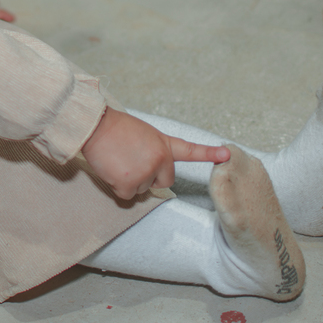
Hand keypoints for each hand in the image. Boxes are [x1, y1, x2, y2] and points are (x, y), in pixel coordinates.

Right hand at [80, 108, 229, 199]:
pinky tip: (113, 169)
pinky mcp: (130, 183)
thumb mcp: (144, 134)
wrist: (96, 127)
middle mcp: (160, 159)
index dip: (210, 154)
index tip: (227, 154)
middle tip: (132, 161)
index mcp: (164, 145)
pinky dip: (118, 187)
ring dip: (131, 180)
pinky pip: (127, 195)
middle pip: (163, 182)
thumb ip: (155, 151)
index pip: (191, 151)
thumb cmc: (115, 128)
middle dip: (150, 177)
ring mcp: (146, 172)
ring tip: (119, 159)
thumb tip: (153, 171)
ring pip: (142, 189)